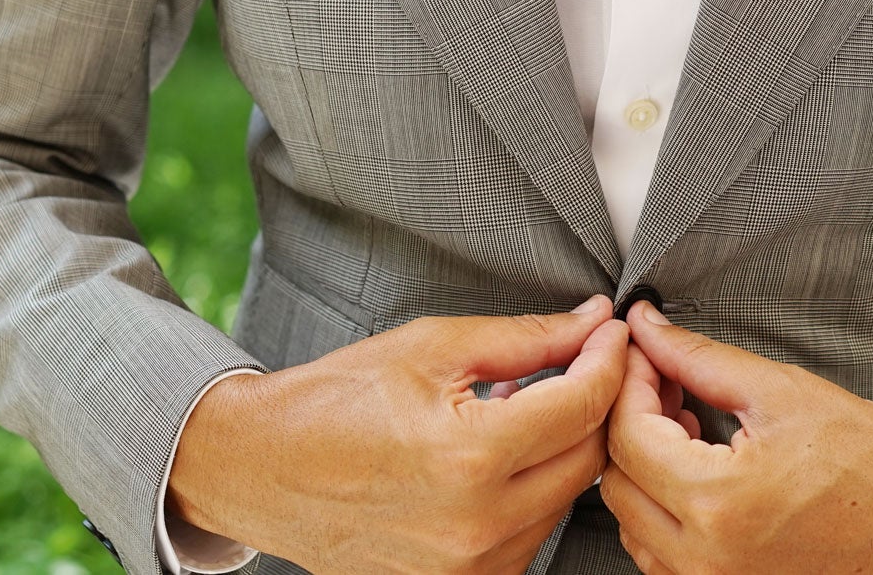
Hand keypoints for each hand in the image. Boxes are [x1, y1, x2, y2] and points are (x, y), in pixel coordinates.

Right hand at [167, 293, 628, 573]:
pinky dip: (531, 490)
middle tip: (581, 360)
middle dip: (595, 402)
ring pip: (564, 500)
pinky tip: (500, 455)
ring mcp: (468, 568)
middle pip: (588, 458)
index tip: (611, 332)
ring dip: (563, 449)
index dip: (609, 358)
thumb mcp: (433, 347)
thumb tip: (593, 321)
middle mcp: (477, 525)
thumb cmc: (336, 400)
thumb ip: (527, 338)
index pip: (584, 403)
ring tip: (523, 407)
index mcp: (471, 456)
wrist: (261, 467)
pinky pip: (529, 534)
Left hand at [601, 302, 872, 574]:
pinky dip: (667, 511)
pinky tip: (703, 473)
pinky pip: (663, 558)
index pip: (626, 436)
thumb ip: (698, 358)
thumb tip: (648, 329)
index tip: (645, 355)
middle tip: (667, 385)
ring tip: (690, 427)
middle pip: (618, 482)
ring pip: (633, 524)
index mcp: (720, 502)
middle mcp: (707, 560)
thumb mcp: (781, 391)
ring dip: (647, 469)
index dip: (629, 383)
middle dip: (633, 423)